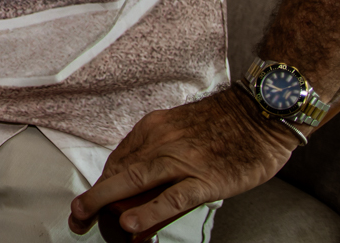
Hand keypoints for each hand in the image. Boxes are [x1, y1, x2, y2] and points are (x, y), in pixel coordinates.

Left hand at [68, 86, 298, 237]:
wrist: (262, 113)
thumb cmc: (226, 126)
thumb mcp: (183, 135)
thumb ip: (160, 162)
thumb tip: (139, 196)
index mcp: (153, 128)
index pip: (119, 161)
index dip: (102, 185)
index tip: (92, 203)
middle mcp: (160, 141)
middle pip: (119, 171)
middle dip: (93, 196)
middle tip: (77, 216)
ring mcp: (181, 159)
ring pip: (135, 181)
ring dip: (106, 201)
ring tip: (86, 218)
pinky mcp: (204, 178)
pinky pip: (172, 197)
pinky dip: (149, 212)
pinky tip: (132, 225)